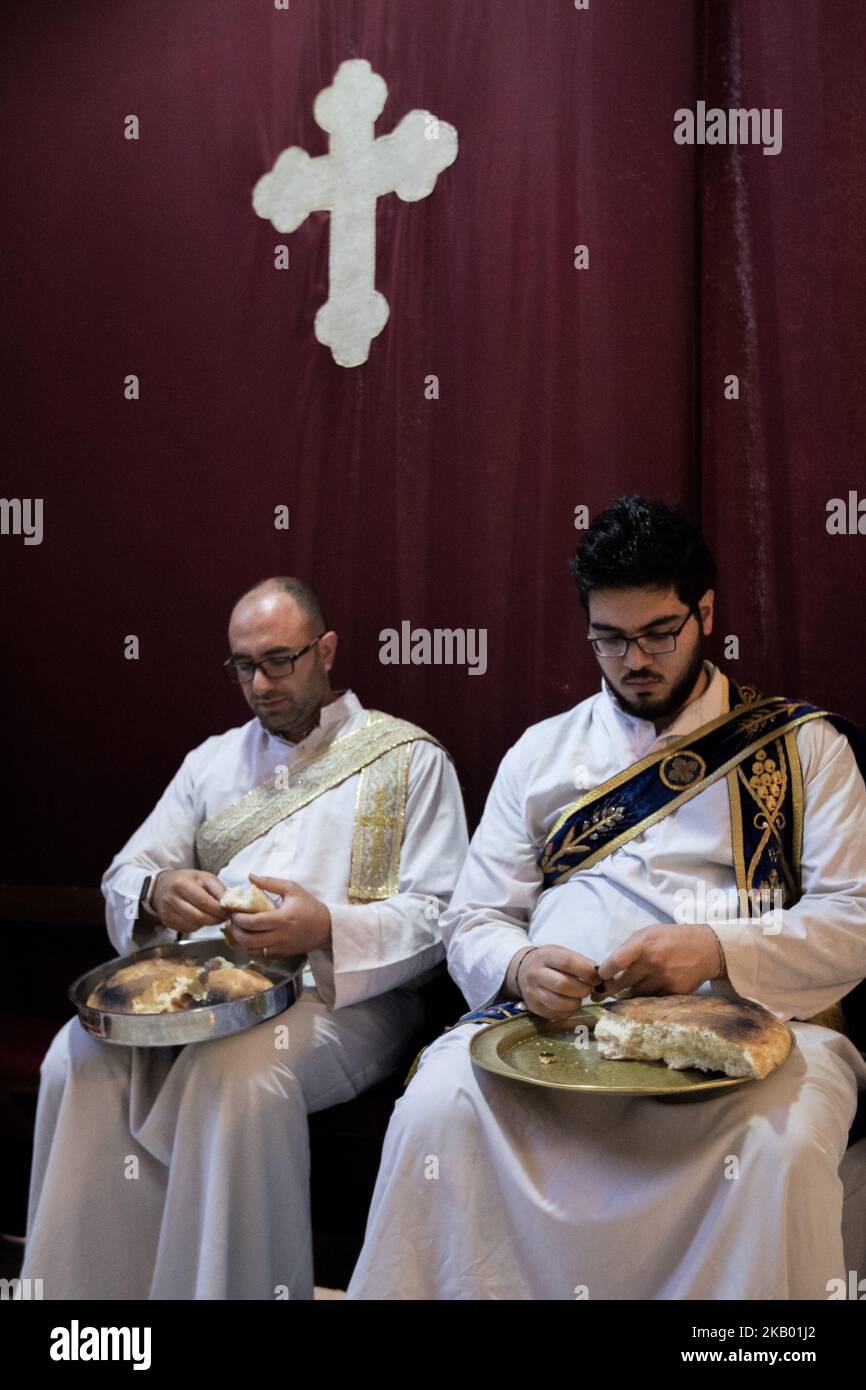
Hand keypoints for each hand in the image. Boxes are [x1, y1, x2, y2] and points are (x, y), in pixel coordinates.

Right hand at [151, 869, 229, 934]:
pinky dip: (198, 926)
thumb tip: (231, 902)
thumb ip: (218, 889)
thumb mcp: (204, 877)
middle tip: (224, 917)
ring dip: (208, 924)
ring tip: (213, 916)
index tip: (229, 911)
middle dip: (216, 919)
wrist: (162, 886)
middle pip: (199, 917)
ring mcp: (168, 912)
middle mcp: (172, 899)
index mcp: (182, 884)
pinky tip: (201, 918)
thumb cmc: (186, 880)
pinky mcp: (167, 921)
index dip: (219, 910)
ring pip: (194, 926)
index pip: (204, 902)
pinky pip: (187, 929)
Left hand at [225, 874, 331, 956]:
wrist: (326, 927)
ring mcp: (281, 947)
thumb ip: (270, 882)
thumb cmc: (308, 906)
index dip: (239, 920)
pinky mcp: (283, 954)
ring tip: (240, 931)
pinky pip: (262, 956)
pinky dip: (252, 949)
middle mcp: (281, 936)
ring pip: (254, 951)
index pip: (254, 923)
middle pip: (250, 940)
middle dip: (236, 932)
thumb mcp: (292, 888)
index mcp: (282, 918)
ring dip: (242, 942)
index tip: (234, 913)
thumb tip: (250, 877)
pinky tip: (251, 939)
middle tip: (233, 923)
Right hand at [513, 944, 600, 1019]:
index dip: (586, 971)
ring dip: (576, 1002)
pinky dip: (568, 1011)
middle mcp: (536, 974)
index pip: (568, 962)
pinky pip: (555, 1014)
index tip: (596, 977)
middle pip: (562, 984)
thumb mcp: (562, 953)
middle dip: (582, 989)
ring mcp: (533, 992)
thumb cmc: (550, 961)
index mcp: (545, 956)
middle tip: (589, 989)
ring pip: (558, 1003)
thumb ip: (581, 962)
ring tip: (579, 997)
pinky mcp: (534, 1007)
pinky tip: (570, 1003)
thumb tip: (600, 976)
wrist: (522, 970)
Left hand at [592, 922, 723, 998]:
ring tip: (628, 988)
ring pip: (636, 993)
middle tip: (598, 995)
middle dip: (607, 989)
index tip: (597, 978)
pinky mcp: (674, 991)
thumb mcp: (649, 932)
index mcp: (644, 943)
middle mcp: (653, 961)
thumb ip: (628, 948)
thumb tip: (607, 967)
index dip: (603, 972)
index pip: (616, 961)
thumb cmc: (672, 938)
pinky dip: (647, 996)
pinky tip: (648, 990)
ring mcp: (665, 978)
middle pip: (622, 982)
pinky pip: (652, 999)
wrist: (707, 948)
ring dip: (630, 992)